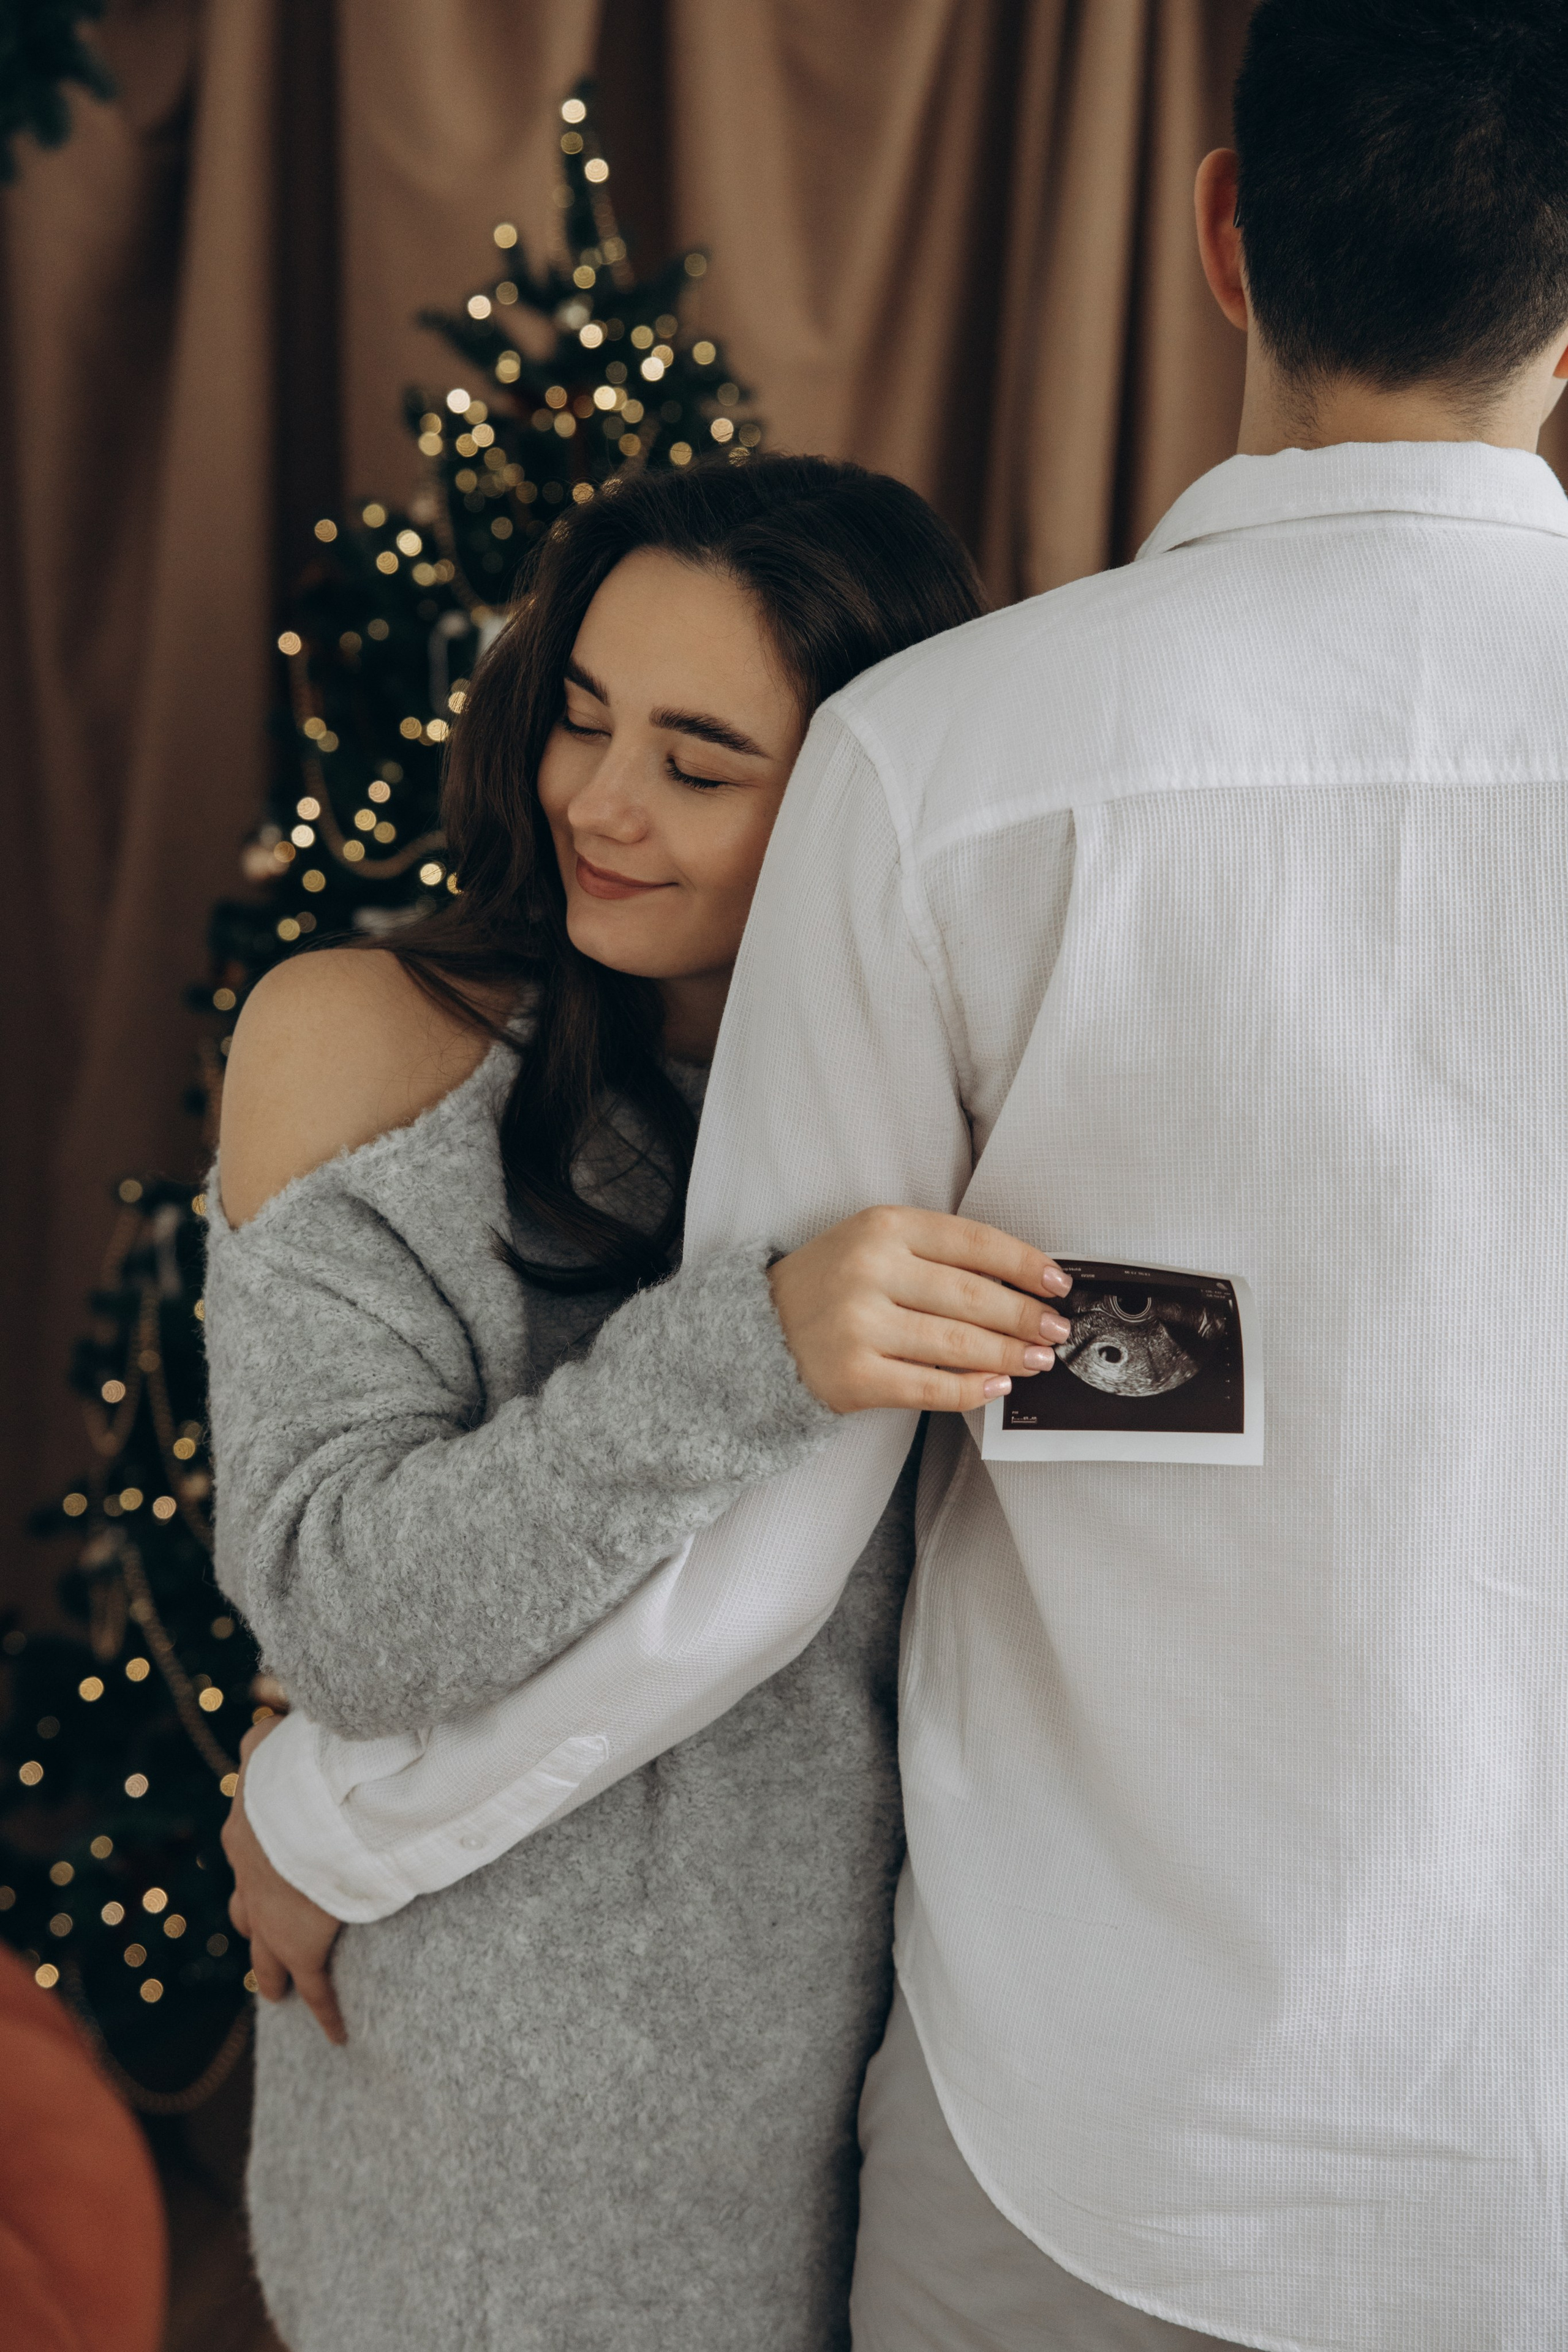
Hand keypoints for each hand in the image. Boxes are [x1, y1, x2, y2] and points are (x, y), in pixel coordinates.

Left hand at [221, 1717, 347, 2045]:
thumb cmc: (296, 1770)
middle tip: (262, 1940)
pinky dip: (326, 2013)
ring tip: (274, 1988)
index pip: (246, 1854)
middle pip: (244, 1913)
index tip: (266, 1876)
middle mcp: (249, 1881)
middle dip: (254, 1926)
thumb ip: (268, 1736)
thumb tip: (266, 1725)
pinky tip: (337, 2036)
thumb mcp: (273, 1743)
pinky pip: (316, 1989)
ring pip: (264, 1956)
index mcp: (245, 1833)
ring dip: (270, 1970)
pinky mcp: (303, 1947)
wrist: (306, 1809)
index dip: (257, 1868)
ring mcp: (272, 1921)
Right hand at [767, 1207, 1071, 1414]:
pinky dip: (971, 1390)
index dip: (1025, 1264)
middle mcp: (871, 1271)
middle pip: (973, 1297)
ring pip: (957, 1344)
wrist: (759, 1331)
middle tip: (1056, 1331)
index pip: (973, 1242)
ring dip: (1008, 1356)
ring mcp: (859, 1326)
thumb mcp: (877, 1245)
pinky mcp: (853, 1376)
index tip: (1058, 1283)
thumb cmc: (833, 1285)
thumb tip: (1022, 1286)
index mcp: (883, 1227)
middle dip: (1026, 1317)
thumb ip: (939, 1257)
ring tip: (1037, 1361)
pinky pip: (929, 1387)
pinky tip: (996, 1388)